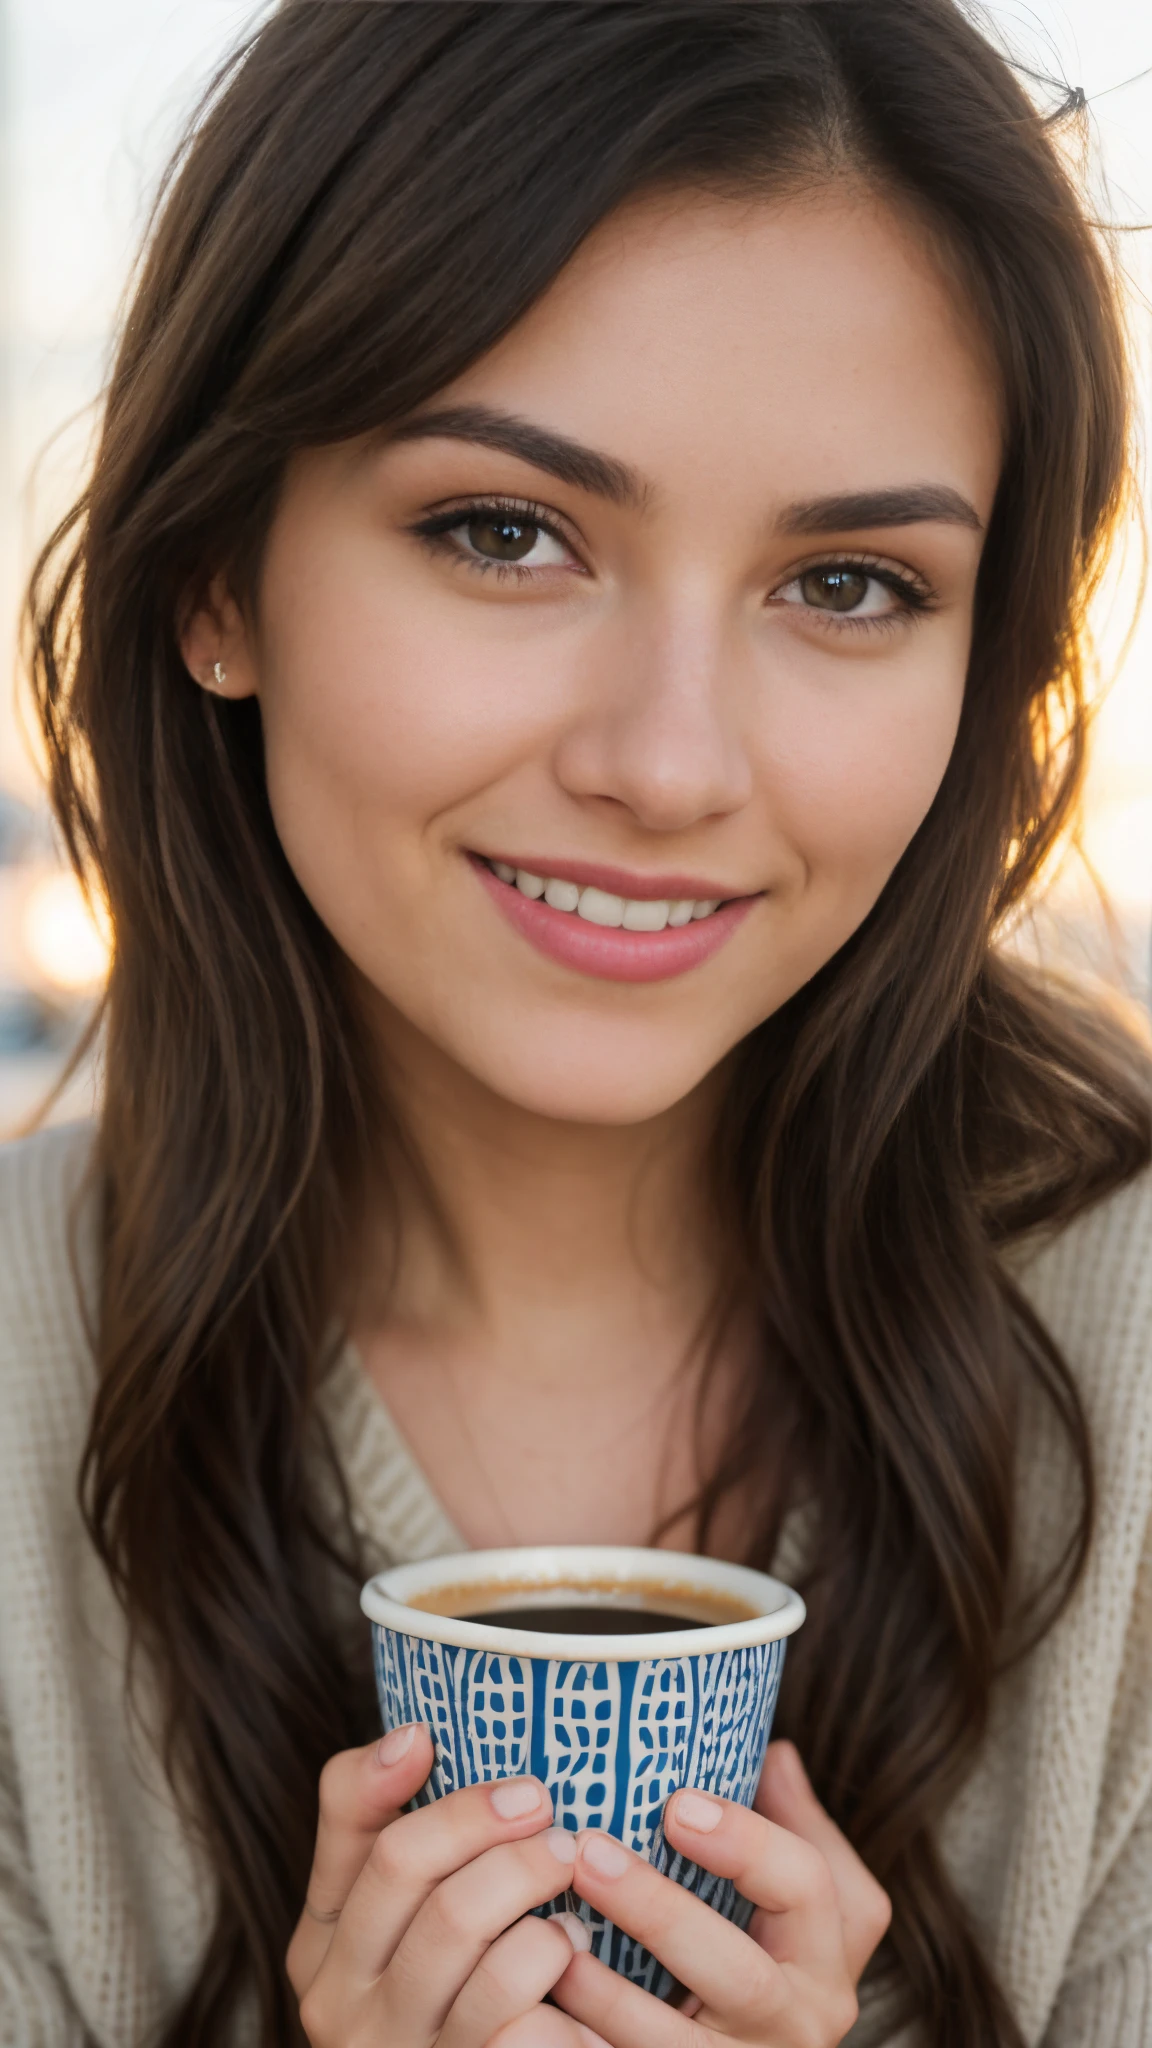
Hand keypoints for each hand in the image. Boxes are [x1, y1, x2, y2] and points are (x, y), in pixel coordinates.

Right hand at [286, 1724, 604, 2045]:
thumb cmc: (426, 1992)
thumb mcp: (386, 1918)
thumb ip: (383, 1827)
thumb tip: (411, 1734)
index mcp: (320, 1944)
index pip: (369, 1841)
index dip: (451, 1805)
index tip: (516, 1784)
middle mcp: (343, 2006)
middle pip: (434, 1897)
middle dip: (507, 1848)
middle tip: (560, 1836)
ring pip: (492, 1967)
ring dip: (547, 1930)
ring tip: (574, 1921)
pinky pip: (525, 2033)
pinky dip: (566, 2006)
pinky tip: (577, 1993)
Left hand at [550, 1741, 890, 2046]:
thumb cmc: (770, 1956)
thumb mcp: (803, 1901)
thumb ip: (791, 1824)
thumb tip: (770, 1748)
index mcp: (827, 1956)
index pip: (808, 1887)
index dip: (745, 1842)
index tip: (676, 1803)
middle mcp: (799, 2023)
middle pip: (739, 1972)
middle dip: (660, 1911)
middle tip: (589, 1854)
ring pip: (674, 2044)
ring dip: (607, 1993)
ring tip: (554, 1936)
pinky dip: (586, 2043)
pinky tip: (542, 2008)